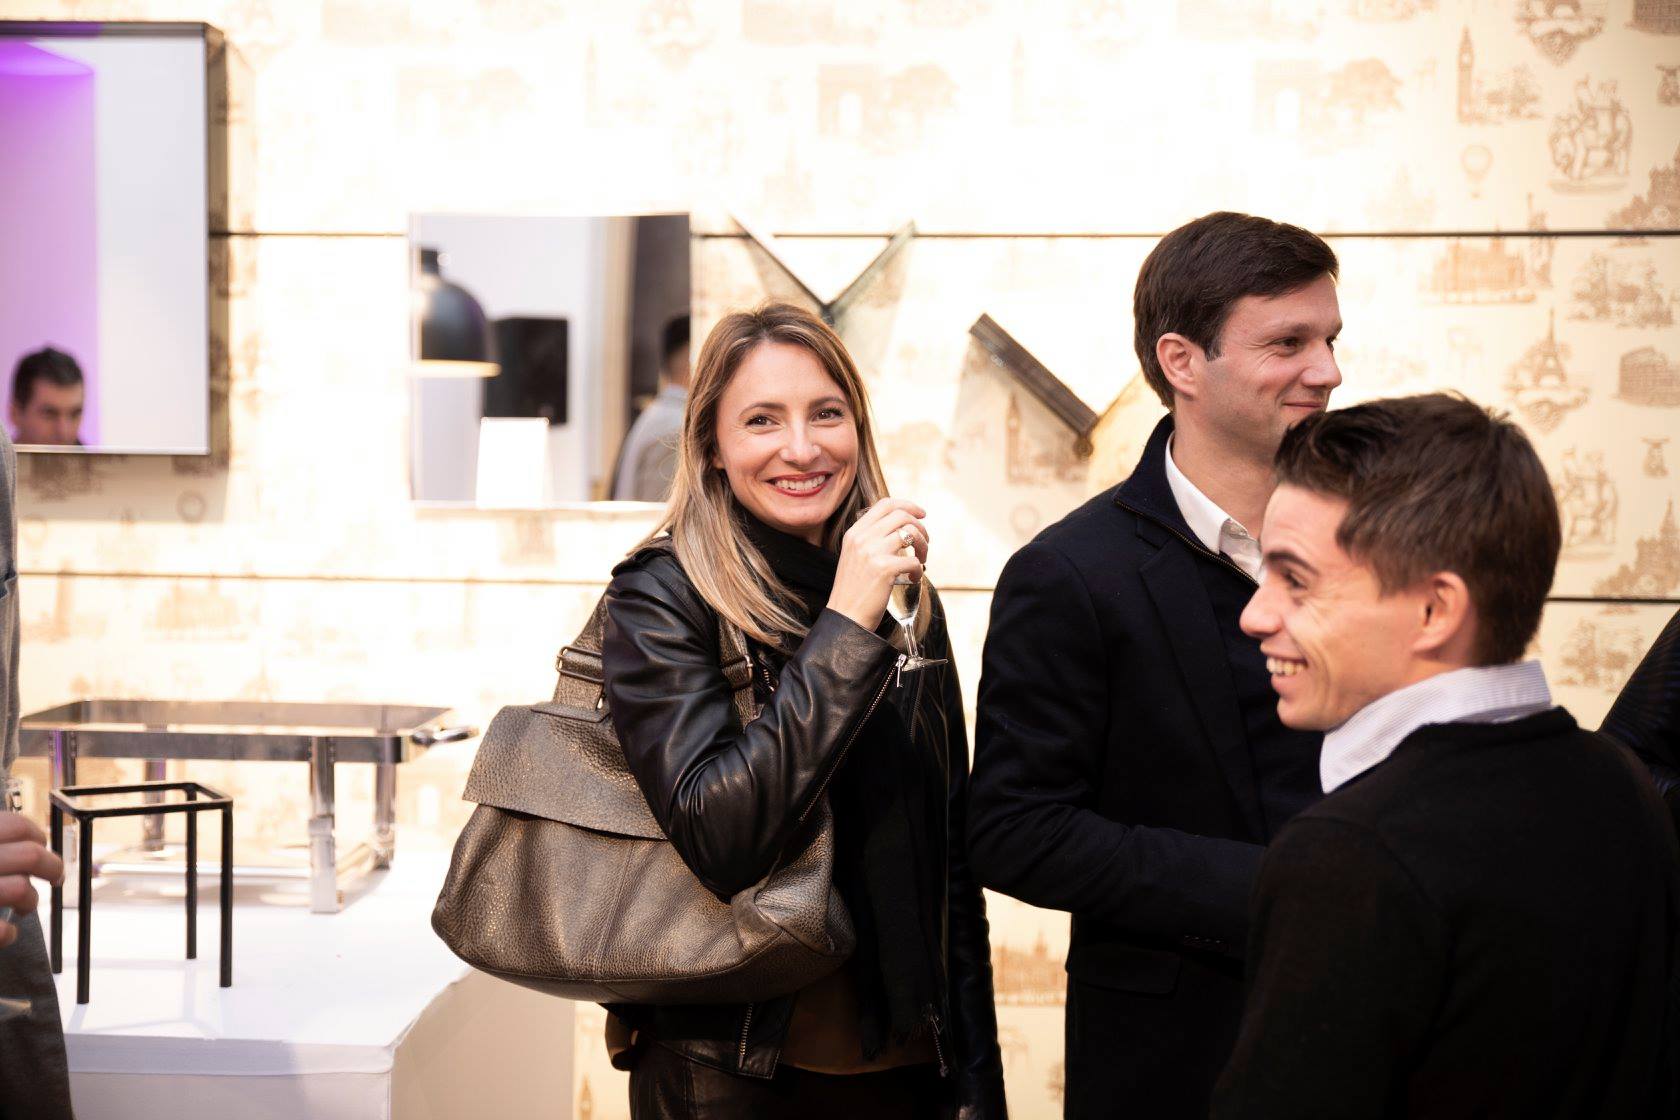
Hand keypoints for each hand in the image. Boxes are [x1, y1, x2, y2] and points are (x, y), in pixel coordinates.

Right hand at [0, 811, 62, 948]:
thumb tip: (28, 841)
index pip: (13, 825)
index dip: (35, 835)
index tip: (40, 844)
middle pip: (29, 855)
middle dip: (51, 868)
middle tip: (55, 878)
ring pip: (20, 889)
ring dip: (30, 901)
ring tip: (24, 908)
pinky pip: (0, 930)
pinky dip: (7, 934)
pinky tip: (6, 934)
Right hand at [828, 498, 927, 631]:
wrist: (845, 617)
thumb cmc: (854, 590)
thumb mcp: (854, 556)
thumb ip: (871, 540)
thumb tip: (900, 528)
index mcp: (854, 533)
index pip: (885, 504)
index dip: (908, 505)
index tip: (921, 513)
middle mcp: (862, 538)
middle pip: (902, 516)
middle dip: (920, 527)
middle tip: (924, 543)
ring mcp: (873, 552)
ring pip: (911, 533)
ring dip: (923, 546)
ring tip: (921, 560)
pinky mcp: (885, 569)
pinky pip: (914, 561)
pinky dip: (919, 571)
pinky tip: (913, 579)